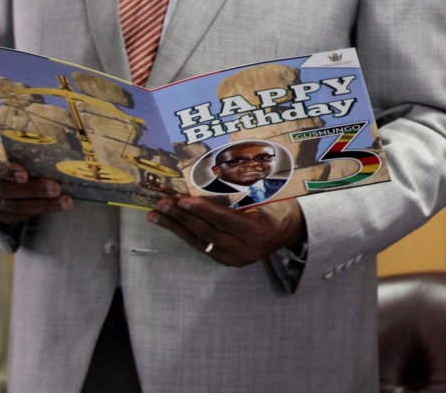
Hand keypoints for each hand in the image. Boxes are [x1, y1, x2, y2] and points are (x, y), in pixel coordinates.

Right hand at [0, 141, 70, 223]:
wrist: (0, 167)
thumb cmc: (16, 151)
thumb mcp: (18, 144)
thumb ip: (32, 146)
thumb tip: (63, 151)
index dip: (8, 171)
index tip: (25, 176)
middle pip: (5, 189)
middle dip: (33, 190)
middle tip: (56, 189)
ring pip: (12, 206)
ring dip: (41, 205)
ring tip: (64, 202)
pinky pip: (16, 216)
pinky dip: (38, 211)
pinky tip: (55, 207)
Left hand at [146, 196, 303, 266]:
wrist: (288, 231)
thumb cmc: (276, 208)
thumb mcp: (265, 199)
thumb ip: (239, 198)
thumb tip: (205, 185)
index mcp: (257, 230)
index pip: (224, 220)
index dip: (202, 210)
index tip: (182, 199)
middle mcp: (245, 248)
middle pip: (207, 232)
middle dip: (182, 217)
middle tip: (163, 203)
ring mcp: (235, 257)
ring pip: (200, 241)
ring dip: (176, 227)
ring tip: (157, 215)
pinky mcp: (227, 260)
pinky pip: (202, 246)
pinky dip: (185, 234)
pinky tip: (171, 224)